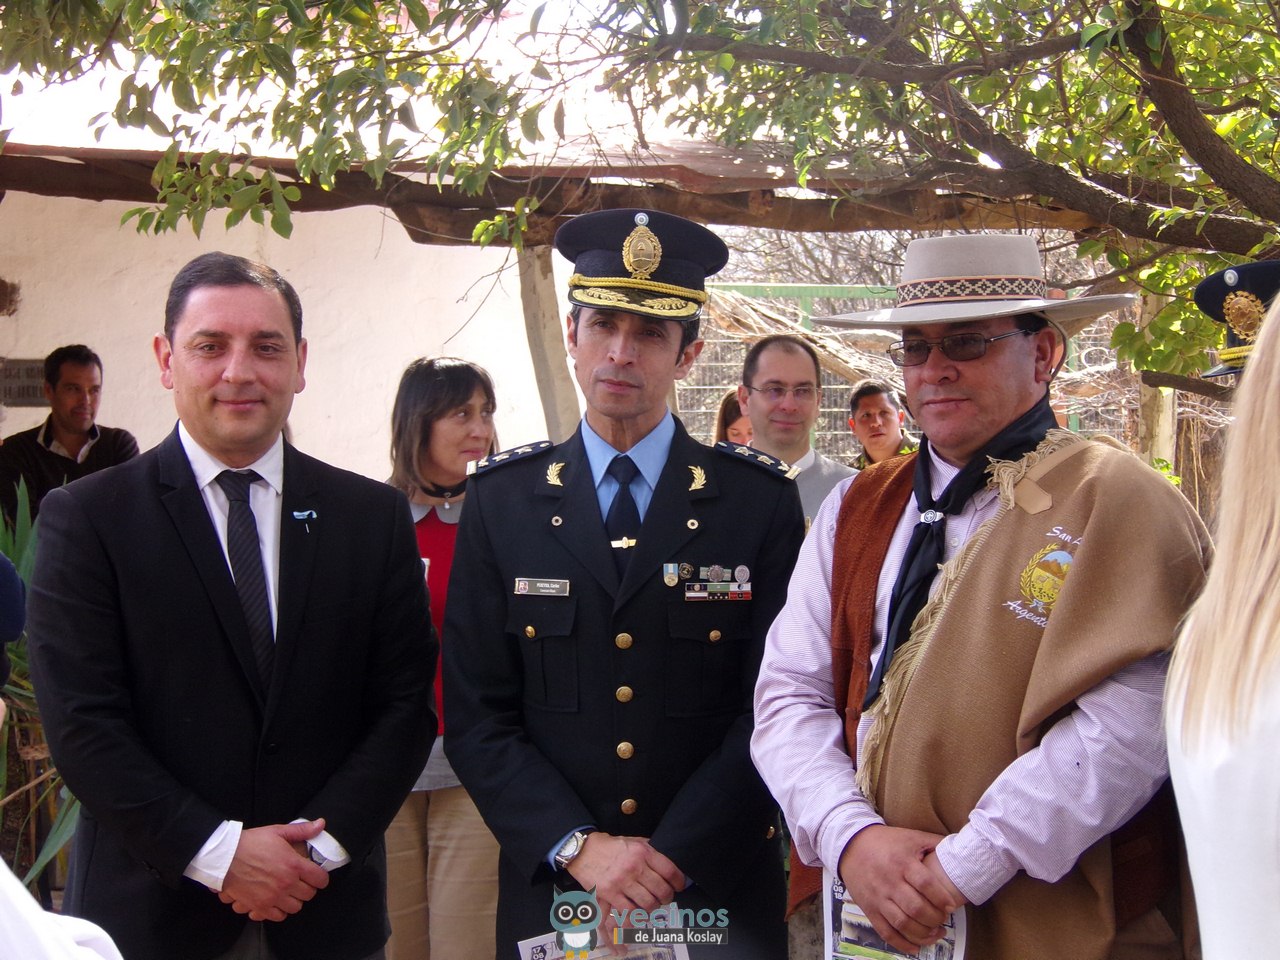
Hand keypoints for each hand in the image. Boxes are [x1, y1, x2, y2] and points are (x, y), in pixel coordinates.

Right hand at [217, 819, 330, 921]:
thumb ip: (302, 830)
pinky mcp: (259, 906)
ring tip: (288, 892)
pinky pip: (278, 916)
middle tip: (301, 882)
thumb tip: (321, 824)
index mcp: (294, 865)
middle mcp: (286, 883)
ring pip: (295, 908)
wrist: (225, 857)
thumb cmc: (252, 843)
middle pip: (309, 895)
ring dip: (294, 900)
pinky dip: (279, 911)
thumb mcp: (278, 832)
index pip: (320, 879)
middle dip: (307, 888)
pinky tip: (276, 901)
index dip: (321, 878)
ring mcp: (273, 897)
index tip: (316, 876)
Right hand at [565, 833, 683, 920]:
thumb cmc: (610, 846)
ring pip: (648, 903)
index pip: (670, 870)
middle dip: (667, 897)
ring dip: (653, 907)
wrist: (583, 851)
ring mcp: (622, 881)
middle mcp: (634, 866)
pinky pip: (629, 911)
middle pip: (661, 890)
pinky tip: (637, 911)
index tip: (679, 886)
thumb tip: (669, 860)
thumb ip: (650, 849)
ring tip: (652, 904)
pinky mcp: (610, 894)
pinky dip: (636, 914)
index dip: (679, 882)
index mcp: (642, 851)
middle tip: (665, 898)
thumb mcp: (633, 841)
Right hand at [838, 825, 957, 954]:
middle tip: (943, 919)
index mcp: (901, 862)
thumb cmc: (885, 842)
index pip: (925, 884)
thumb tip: (959, 849)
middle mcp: (889, 881)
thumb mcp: (910, 837)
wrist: (850, 845)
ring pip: (902, 923)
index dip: (941, 898)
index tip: (951, 906)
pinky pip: (886, 932)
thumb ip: (935, 843)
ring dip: (923, 934)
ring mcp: (878, 897)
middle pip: (915, 908)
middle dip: (935, 918)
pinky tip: (916, 946)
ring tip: (936, 932)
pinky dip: (902, 944)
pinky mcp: (869, 909)